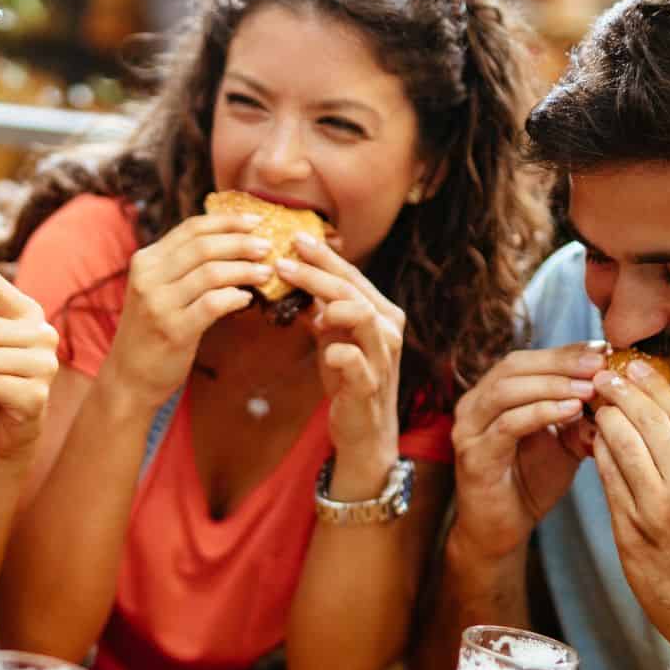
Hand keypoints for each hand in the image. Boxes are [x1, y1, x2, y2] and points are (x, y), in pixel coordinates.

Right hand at [108, 212, 271, 400]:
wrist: (128, 378)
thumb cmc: (151, 331)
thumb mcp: (156, 290)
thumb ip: (182, 266)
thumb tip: (229, 242)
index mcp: (146, 260)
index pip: (191, 229)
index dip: (227, 222)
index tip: (255, 221)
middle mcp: (148, 277)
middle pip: (203, 247)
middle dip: (241, 243)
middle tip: (267, 246)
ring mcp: (159, 304)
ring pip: (211, 273)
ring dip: (244, 270)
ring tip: (265, 273)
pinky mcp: (173, 330)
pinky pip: (213, 304)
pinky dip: (234, 297)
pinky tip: (246, 299)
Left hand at [274, 233, 404, 490]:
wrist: (364, 431)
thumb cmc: (348, 379)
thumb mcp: (332, 337)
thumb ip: (320, 309)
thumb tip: (291, 276)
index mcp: (381, 313)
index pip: (351, 275)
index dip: (323, 257)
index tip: (294, 238)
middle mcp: (388, 329)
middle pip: (352, 289)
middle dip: (316, 272)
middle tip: (282, 261)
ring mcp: (382, 357)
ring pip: (361, 315)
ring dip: (330, 302)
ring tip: (300, 296)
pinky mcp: (369, 385)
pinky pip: (356, 360)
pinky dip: (338, 351)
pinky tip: (324, 350)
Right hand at [449, 342, 604, 560]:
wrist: (501, 530)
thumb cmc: (530, 482)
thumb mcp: (563, 442)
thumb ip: (580, 415)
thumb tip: (615, 388)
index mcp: (492, 394)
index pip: (527, 359)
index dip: (565, 351)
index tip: (604, 350)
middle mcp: (474, 404)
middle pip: (514, 365)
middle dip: (560, 362)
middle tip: (599, 363)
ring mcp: (468, 429)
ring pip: (507, 390)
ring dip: (552, 385)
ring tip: (589, 388)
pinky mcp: (473, 455)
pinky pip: (507, 425)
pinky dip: (540, 413)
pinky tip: (570, 411)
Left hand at [590, 358, 669, 647]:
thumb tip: (668, 415)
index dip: (650, 384)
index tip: (630, 365)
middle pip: (647, 422)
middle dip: (619, 393)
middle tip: (600, 376)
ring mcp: (659, 511)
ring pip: (621, 446)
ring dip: (603, 420)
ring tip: (594, 406)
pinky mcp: (631, 533)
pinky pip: (607, 481)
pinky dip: (597, 455)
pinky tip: (590, 442)